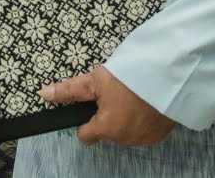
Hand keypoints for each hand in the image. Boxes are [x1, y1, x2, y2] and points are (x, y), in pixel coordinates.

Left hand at [40, 65, 175, 145]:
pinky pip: (142, 131)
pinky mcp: (159, 135)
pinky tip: (146, 104)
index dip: (86, 119)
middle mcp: (124, 139)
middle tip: (118, 93)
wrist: (171, 74)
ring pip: (124, 132)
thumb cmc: (132, 75)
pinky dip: (142, 121)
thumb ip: (70, 90)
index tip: (95, 103)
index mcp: (106, 129)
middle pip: (106, 132)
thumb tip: (44, 94)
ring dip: (126, 119)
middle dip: (108, 116)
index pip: (85, 135)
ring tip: (133, 96)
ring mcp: (143, 139)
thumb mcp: (97, 79)